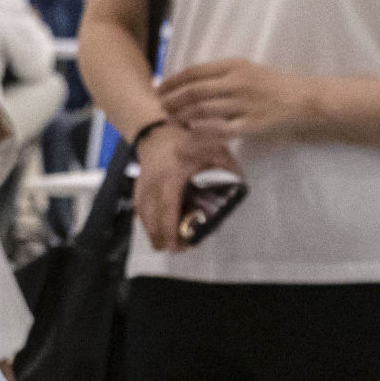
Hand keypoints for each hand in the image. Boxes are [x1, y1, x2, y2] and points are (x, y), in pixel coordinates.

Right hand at [132, 118, 224, 250]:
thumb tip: (240, 181)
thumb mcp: (211, 147)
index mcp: (173, 175)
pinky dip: (143, 219)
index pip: (168, 204)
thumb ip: (226, 164)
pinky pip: (139, 204)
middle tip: (170, 249)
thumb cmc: (188, 140)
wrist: (158, 131)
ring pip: (144, 211)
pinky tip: (150, 230)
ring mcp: (145, 183)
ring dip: (150, 230)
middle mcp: (156, 181)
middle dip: (160, 234)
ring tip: (160, 245)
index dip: (169, 225)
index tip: (175, 242)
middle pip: (154, 213)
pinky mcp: (139, 184)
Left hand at [158, 57, 337, 146]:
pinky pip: (219, 130)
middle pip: (194, 91)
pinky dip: (200, 134)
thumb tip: (193, 83)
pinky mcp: (251, 126)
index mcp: (234, 66)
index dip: (173, 81)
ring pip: (202, 110)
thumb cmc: (276, 86)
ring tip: (171, 121)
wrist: (305, 101)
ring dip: (181, 116)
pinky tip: (188, 137)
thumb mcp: (249, 71)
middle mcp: (236, 83)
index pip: (195, 72)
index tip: (160, 88)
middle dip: (172, 100)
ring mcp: (243, 105)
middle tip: (160, 107)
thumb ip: (223, 76)